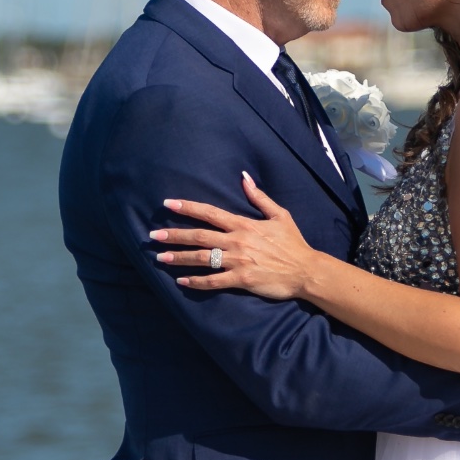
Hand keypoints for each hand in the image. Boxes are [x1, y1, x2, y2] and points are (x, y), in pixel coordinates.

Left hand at [151, 174, 320, 299]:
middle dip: (174, 235)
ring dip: (179, 258)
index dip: (187, 208)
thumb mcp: (280, 215)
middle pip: (199, 236)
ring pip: (202, 259)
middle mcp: (237, 241)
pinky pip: (214, 281)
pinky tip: (181, 282)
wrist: (306, 270)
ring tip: (160, 258)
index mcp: (243, 224)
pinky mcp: (242, 280)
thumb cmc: (293, 243)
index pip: (210, 213)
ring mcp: (238, 261)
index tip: (168, 204)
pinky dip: (196, 282)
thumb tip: (244, 177)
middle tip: (153, 236)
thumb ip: (259, 197)